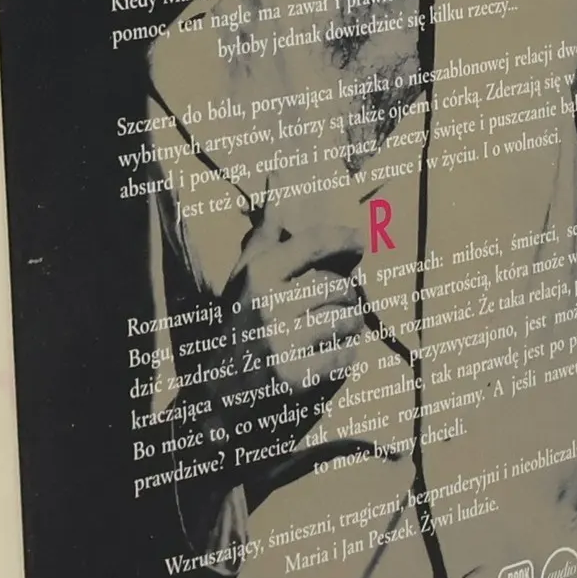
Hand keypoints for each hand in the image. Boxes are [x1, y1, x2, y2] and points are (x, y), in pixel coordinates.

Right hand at [226, 199, 368, 403]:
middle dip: (345, 296)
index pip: (314, 243)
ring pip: (348, 321)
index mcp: (257, 277)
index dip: (344, 239)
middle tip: (335, 305)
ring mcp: (284, 345)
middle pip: (340, 287)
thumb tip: (279, 177)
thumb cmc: (235, 330)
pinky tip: (323, 358)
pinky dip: (342, 356)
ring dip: (347, 326)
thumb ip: (266, 233)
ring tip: (328, 332)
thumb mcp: (243, 279)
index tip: (360, 240)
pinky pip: (347, 355)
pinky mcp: (299, 379)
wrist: (215, 400)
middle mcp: (269, 307)